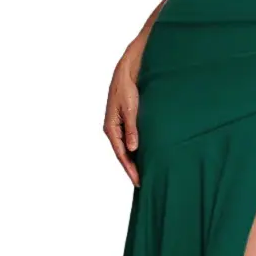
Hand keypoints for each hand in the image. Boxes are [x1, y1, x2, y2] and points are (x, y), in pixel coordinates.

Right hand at [104, 51, 140, 186]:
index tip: (138, 180)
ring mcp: (118, 126)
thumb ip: (132, 129)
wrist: (126, 73)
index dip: (130, 169)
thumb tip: (133, 148)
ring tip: (144, 173)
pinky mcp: (125, 122)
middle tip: (142, 182)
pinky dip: (136, 149)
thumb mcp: (131, 109)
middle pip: (123, 154)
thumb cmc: (127, 88)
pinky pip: (129, 140)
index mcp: (111, 128)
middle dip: (132, 168)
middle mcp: (113, 129)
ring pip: (126, 148)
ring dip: (134, 160)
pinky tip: (143, 155)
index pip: (121, 154)